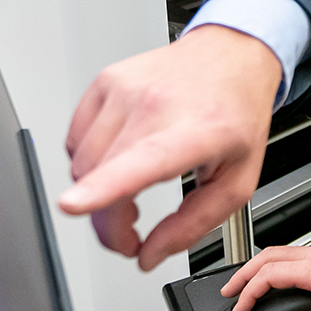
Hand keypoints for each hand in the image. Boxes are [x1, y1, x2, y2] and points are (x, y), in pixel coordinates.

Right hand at [58, 25, 280, 269]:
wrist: (232, 54)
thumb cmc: (237, 113)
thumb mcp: (237, 180)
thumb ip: (192, 226)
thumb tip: (148, 255)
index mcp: (197, 131)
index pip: (142, 161)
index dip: (104, 188)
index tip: (73, 205)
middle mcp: (157, 104)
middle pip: (100, 178)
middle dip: (107, 223)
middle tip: (131, 232)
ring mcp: (125, 89)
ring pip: (82, 163)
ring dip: (98, 193)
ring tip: (132, 190)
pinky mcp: (105, 81)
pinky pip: (76, 140)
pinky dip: (90, 163)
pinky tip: (120, 158)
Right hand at [221, 244, 310, 310]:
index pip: (267, 276)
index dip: (248, 293)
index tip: (239, 309)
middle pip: (266, 257)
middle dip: (243, 275)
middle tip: (229, 292)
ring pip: (278, 252)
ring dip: (258, 268)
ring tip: (245, 286)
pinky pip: (292, 255)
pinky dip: (274, 266)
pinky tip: (273, 279)